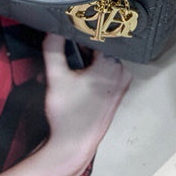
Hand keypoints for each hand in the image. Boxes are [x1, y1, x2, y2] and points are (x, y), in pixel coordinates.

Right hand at [41, 33, 131, 173]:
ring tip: (66, 70)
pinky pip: (104, 72)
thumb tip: (53, 29)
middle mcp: (122, 72)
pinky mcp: (117, 92)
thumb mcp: (56, 77)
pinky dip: (89, 71)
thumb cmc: (67, 115)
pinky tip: (75, 79)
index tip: (66, 31)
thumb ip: (53, 48)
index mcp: (112, 64)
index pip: (95, 35)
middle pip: (97, 48)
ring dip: (81, 61)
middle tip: (62, 56)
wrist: (74, 146)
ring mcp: (122, 83)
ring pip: (99, 60)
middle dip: (77, 50)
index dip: (78, 32)